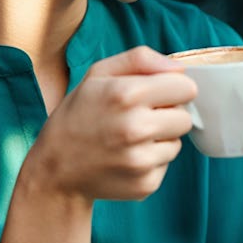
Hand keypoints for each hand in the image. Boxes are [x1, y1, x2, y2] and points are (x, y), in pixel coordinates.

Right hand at [27, 45, 196, 203]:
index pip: (186, 87)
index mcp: (127, 94)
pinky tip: (125, 157)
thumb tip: (180, 68)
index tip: (155, 94)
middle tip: (140, 118)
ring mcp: (141, 160)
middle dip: (168, 115)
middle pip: (186, 117)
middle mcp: (137, 128)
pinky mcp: (145, 184)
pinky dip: (150, 161)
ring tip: (128, 139)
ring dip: (159, 139)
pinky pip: (165, 165)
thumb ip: (140, 59)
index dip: (172, 88)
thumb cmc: (78, 114)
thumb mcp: (97, 74)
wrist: (55, 168)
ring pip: (177, 143)